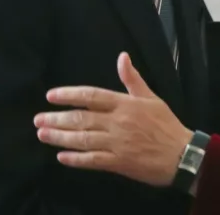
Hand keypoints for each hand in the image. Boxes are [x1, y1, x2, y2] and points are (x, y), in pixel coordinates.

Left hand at [34, 52, 192, 186]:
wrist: (181, 155)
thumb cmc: (166, 125)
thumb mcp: (151, 98)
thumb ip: (132, 79)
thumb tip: (122, 57)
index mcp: (125, 104)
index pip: (91, 96)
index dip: (69, 95)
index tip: (51, 96)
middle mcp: (118, 123)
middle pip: (82, 118)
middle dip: (57, 118)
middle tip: (38, 119)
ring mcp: (116, 144)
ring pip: (82, 139)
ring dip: (60, 137)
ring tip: (42, 134)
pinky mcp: (118, 163)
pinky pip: (92, 161)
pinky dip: (75, 159)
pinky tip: (61, 157)